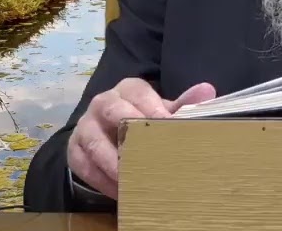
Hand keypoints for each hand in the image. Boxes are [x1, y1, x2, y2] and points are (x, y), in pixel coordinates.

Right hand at [67, 78, 215, 198]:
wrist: (107, 132)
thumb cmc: (142, 119)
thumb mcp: (162, 110)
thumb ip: (183, 103)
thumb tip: (207, 90)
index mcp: (128, 89)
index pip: (138, 92)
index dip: (152, 107)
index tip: (167, 124)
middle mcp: (103, 103)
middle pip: (112, 111)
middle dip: (131, 131)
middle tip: (149, 152)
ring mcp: (85, 126)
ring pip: (94, 141)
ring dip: (114, 162)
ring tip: (133, 178)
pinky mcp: (74, 149)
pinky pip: (84, 165)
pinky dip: (101, 180)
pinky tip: (120, 191)